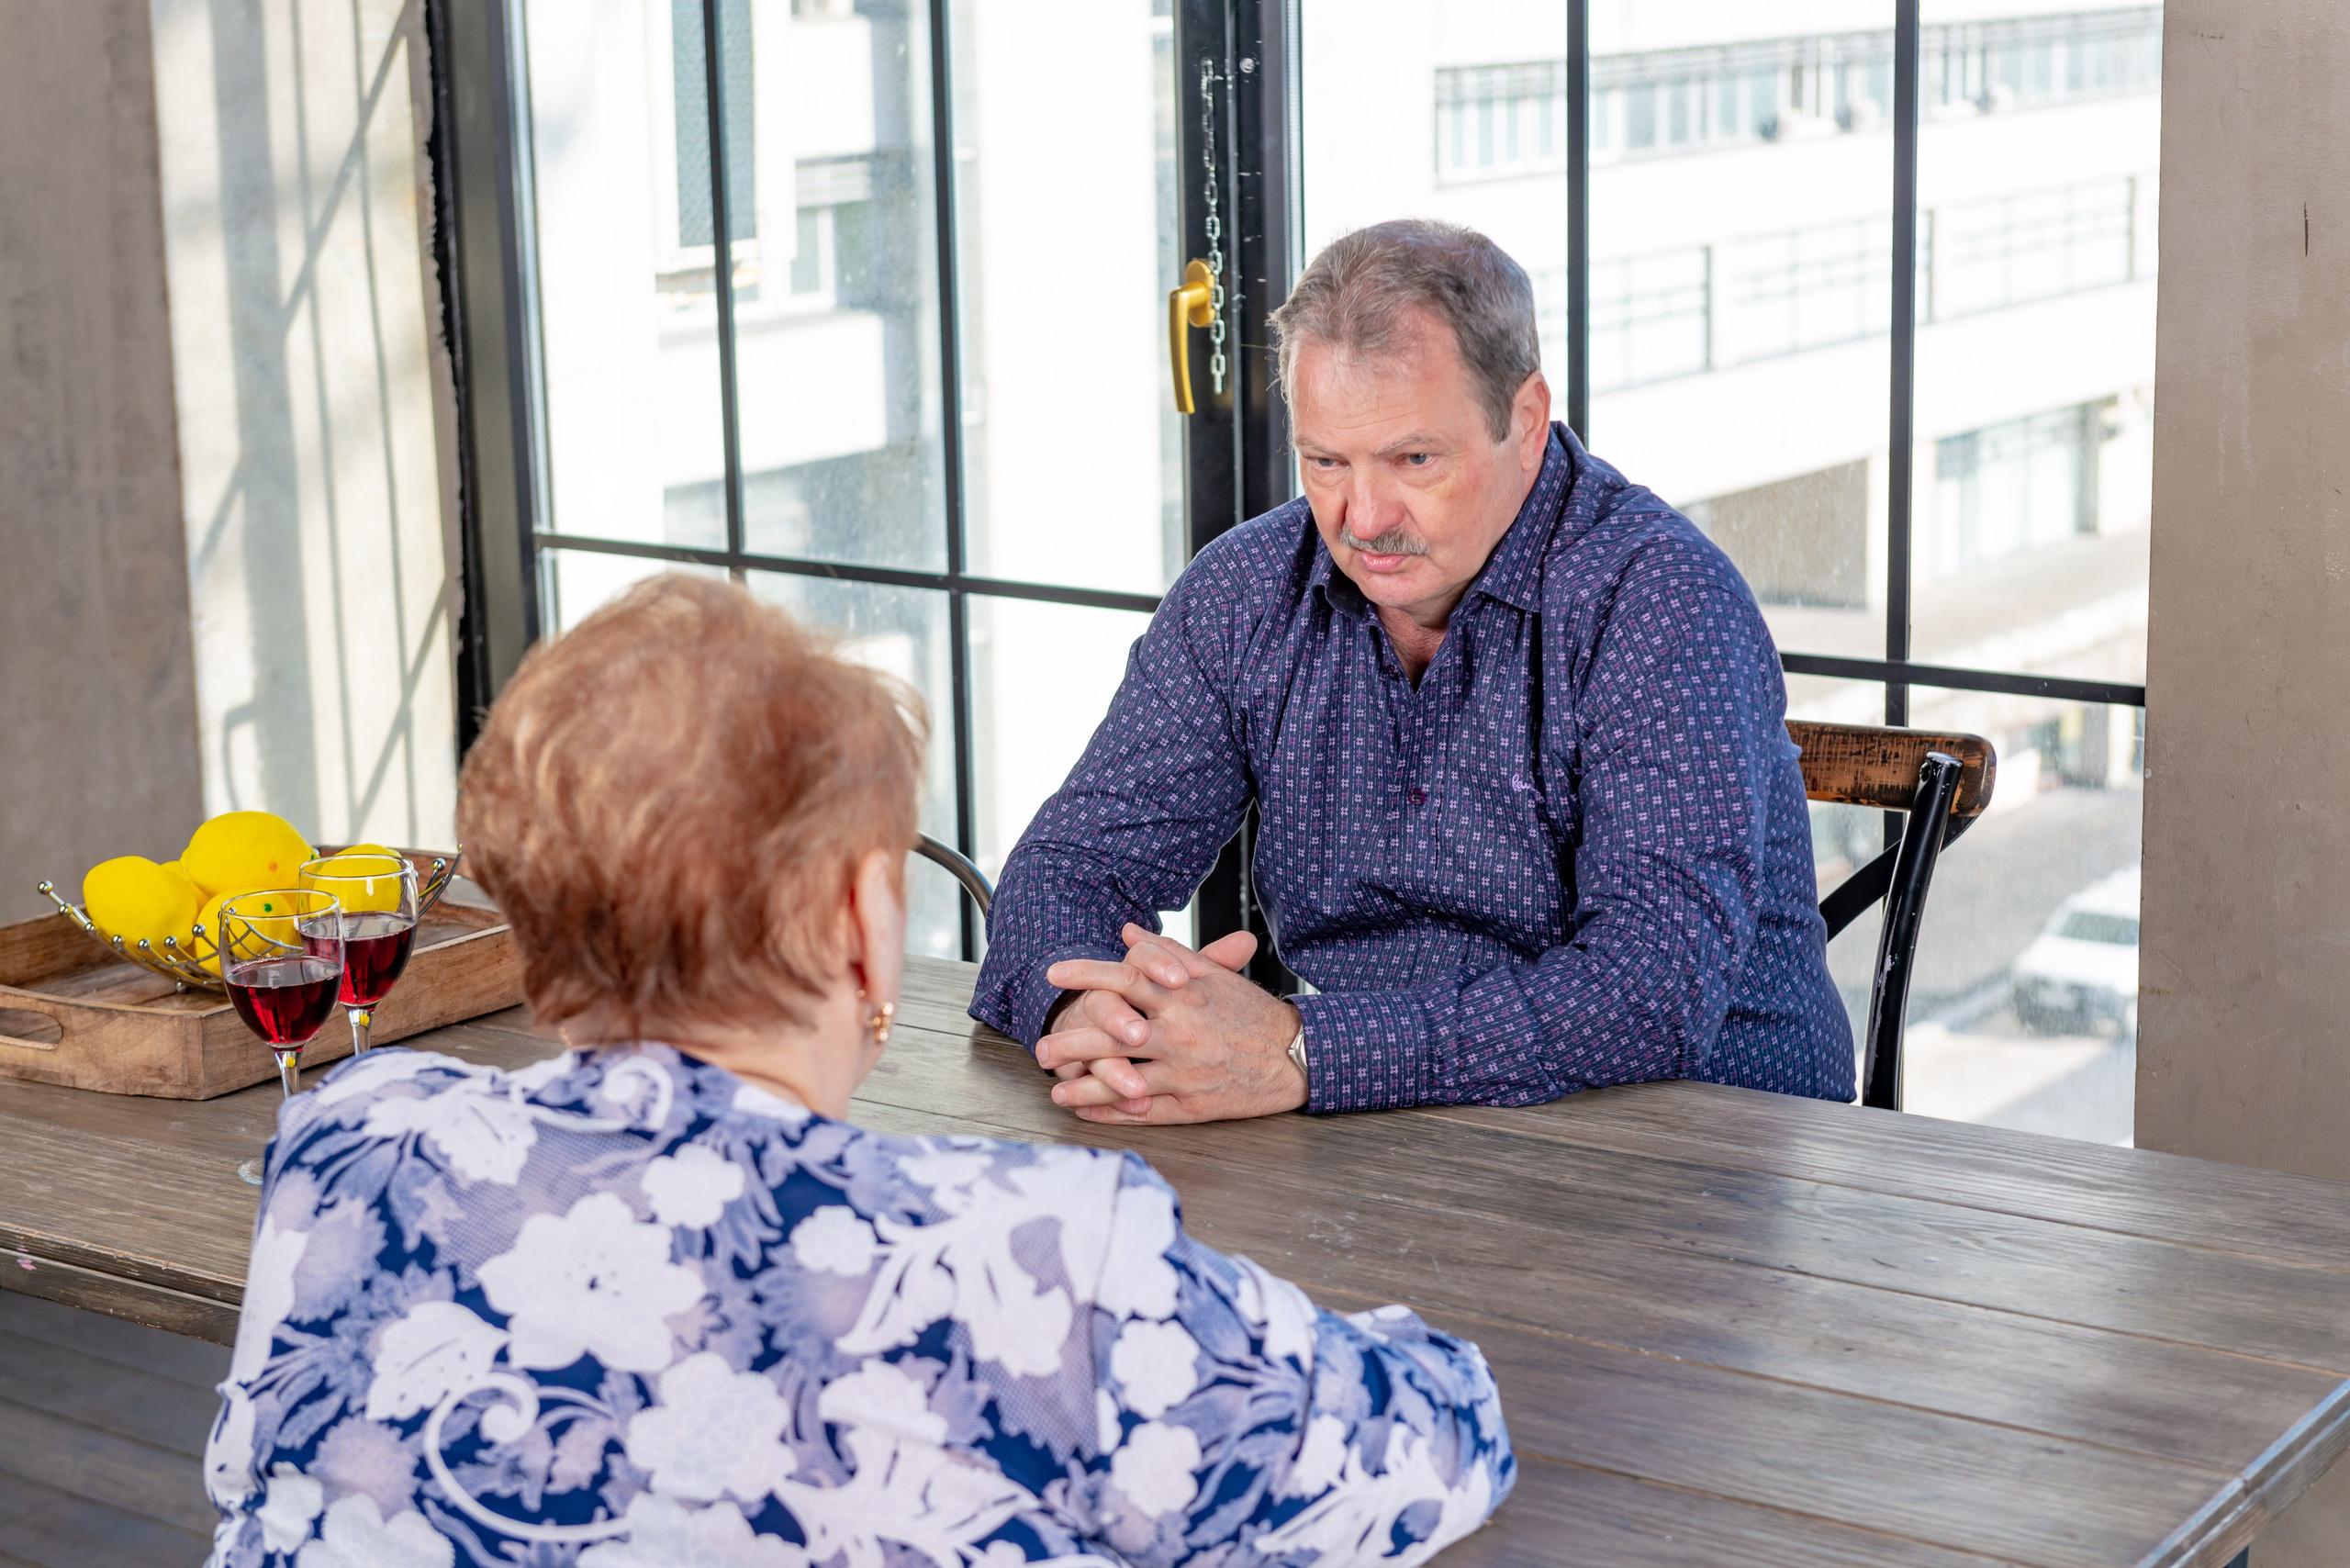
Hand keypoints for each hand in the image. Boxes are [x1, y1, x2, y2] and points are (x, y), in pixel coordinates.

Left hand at [1040, 925, 1304, 1123]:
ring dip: (1084, 1084)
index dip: (1085, 975)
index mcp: (1183, 996)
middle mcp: (1179, 1032)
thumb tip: (1129, 934)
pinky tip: (1087, 1110)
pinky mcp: (1192, 1104)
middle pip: (1112, 1034)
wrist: (1294, 1055)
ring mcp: (1184, 1071)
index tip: (1052, 974)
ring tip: (1055, 1090)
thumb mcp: (1214, 975)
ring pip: (1122, 1079)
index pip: (1124, 979)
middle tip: (1039, 1048)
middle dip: (1070, 1041)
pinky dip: (1112, 1112)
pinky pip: (1143, 1111)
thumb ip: (1168, 953)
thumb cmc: (1252, 1012)